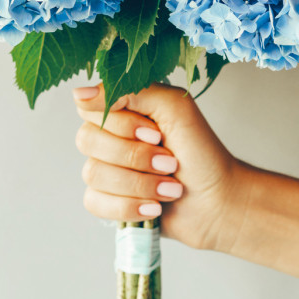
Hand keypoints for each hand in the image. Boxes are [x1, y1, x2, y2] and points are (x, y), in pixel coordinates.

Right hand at [72, 82, 250, 251]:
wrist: (219, 201)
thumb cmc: (202, 151)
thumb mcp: (173, 107)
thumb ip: (130, 91)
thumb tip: (79, 93)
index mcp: (121, 109)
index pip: (90, 108)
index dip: (121, 126)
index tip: (156, 134)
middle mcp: (108, 137)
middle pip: (87, 141)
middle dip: (135, 157)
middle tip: (170, 163)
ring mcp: (106, 169)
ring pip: (93, 174)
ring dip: (139, 184)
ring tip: (170, 188)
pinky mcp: (107, 200)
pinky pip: (94, 202)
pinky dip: (128, 206)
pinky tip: (154, 207)